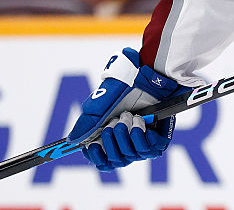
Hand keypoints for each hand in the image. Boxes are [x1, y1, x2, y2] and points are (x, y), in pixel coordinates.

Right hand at [67, 48, 186, 169]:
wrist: (149, 74)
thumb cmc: (124, 85)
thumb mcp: (101, 103)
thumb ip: (87, 123)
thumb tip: (73, 141)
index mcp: (111, 135)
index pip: (102, 160)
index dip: (97, 157)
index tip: (93, 146)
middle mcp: (127, 141)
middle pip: (116, 160)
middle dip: (112, 141)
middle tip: (115, 121)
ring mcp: (144, 140)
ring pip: (132, 155)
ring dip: (127, 135)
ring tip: (130, 116)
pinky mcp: (160, 137)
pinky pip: (151, 150)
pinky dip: (143, 136)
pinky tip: (141, 121)